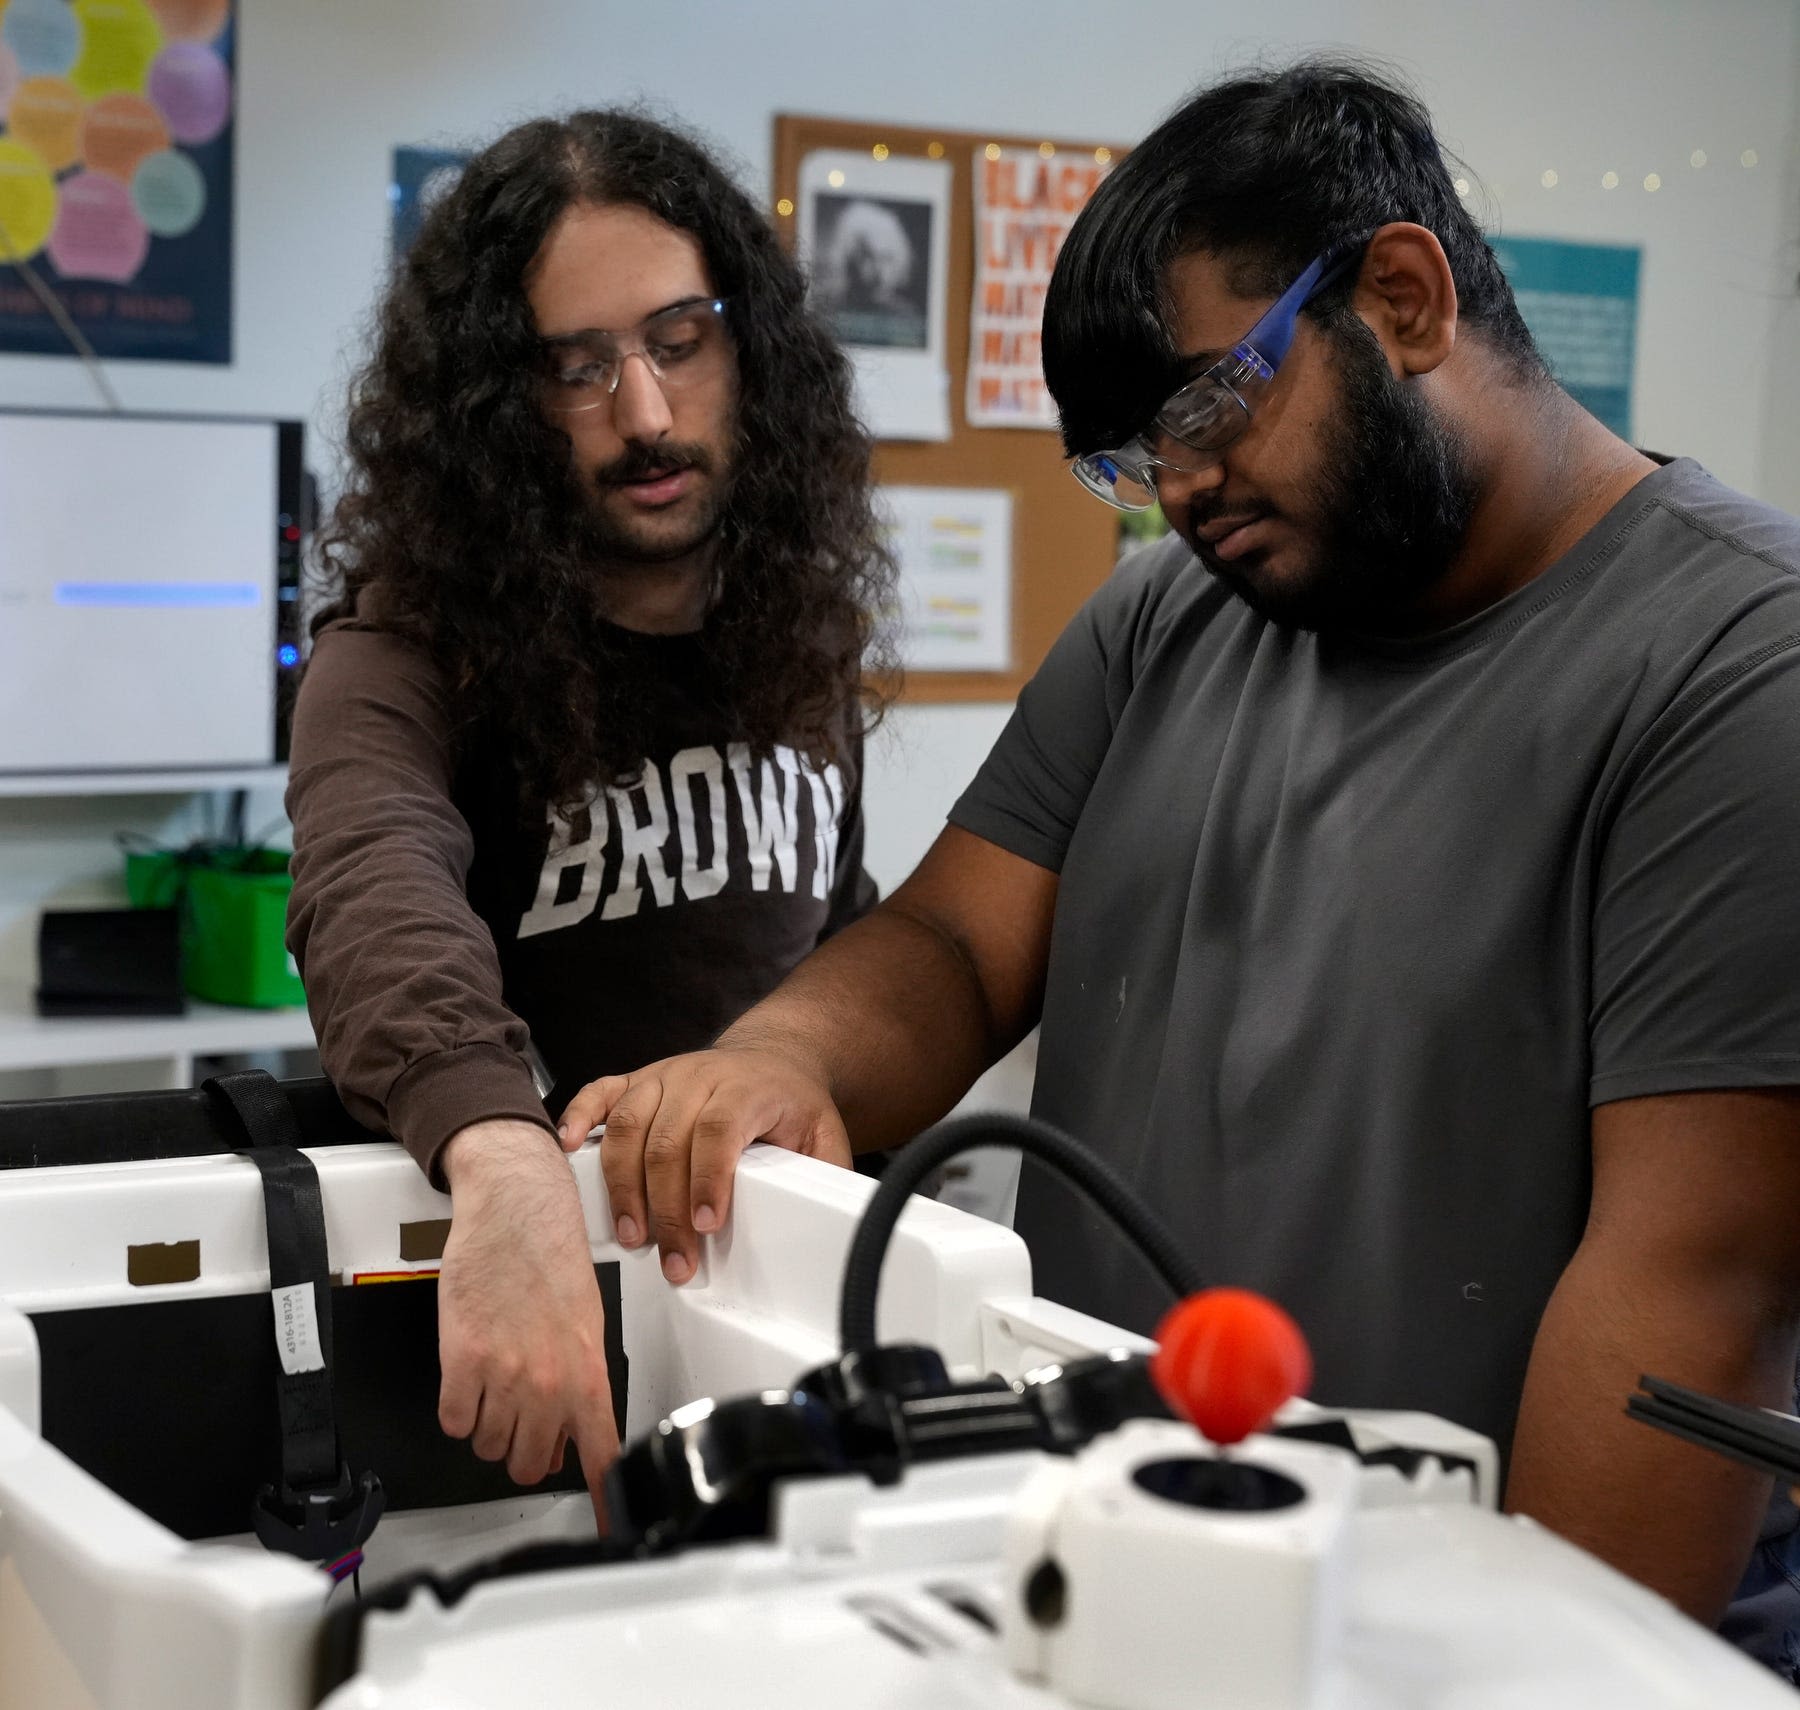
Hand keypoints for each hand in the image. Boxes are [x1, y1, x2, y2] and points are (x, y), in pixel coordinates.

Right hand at [436, 1119, 621, 1523]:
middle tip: (523, 1414)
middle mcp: (548, 1381)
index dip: (604, 1500)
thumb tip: (573, 1430)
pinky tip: (470, 1377)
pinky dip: (458, 1408)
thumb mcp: (586, 1323)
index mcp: (589, 1373)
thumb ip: (581, 1381)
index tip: (607, 1527)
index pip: (599, 1453)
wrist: (516, 1211)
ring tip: (497, 1382)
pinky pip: (454, 1421)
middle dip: (524, 1446)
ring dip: (489, 1426)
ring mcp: (503, 1374)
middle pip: (529, 1461)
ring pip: (488, 1445)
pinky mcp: (462, 1361)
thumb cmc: (552, 1258)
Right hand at [557, 1047, 851, 1285]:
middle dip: (665, 1209)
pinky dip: (578, 1118)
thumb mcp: (824, 1133)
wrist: (773, 1057)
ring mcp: (663, 1076)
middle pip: (667, 1141)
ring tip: (632, 1235)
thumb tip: (827, 1221)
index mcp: (746, 1088)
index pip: (719, 1130)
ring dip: (623, 1185)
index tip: (706, 1225)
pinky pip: (600, 1093)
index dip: (708, 1179)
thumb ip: (825, 1173)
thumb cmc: (792, 1102)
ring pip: (628, 1126)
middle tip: (673, 1259)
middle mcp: (699, 1076)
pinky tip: (567, 1149)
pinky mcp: (637, 1080)